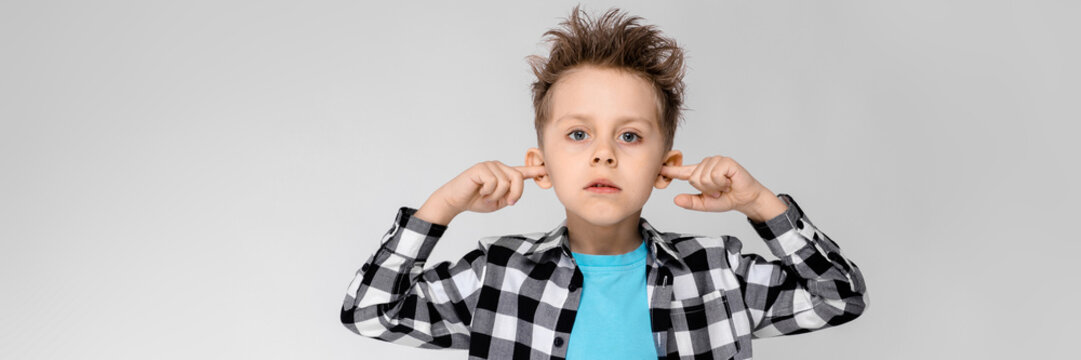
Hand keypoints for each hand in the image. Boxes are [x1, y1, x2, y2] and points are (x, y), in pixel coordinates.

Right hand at [416, 161, 546, 224]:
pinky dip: (488, 192)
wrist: (456, 201)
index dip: (536, 170)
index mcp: (505, 175)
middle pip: (517, 178)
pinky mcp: (481, 168)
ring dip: (496, 195)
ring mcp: (490, 166)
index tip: (547, 168)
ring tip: (486, 196)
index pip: (523, 171)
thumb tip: (517, 192)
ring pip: (505, 182)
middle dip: (515, 193)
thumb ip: (511, 196)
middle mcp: (499, 167)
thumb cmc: (476, 200)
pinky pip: (494, 182)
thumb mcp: (499, 202)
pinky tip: (480, 191)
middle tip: (506, 202)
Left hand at [659, 155, 770, 213]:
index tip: (659, 168)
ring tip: (724, 187)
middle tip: (718, 191)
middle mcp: (706, 164)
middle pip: (693, 178)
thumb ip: (691, 202)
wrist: (746, 200)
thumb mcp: (705, 204)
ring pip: (703, 177)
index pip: (681, 171)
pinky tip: (728, 183)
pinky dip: (721, 183)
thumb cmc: (727, 199)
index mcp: (699, 174)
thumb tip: (676, 200)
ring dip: (714, 187)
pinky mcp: (726, 162)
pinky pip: (714, 175)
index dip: (670, 170)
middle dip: (706, 189)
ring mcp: (716, 161)